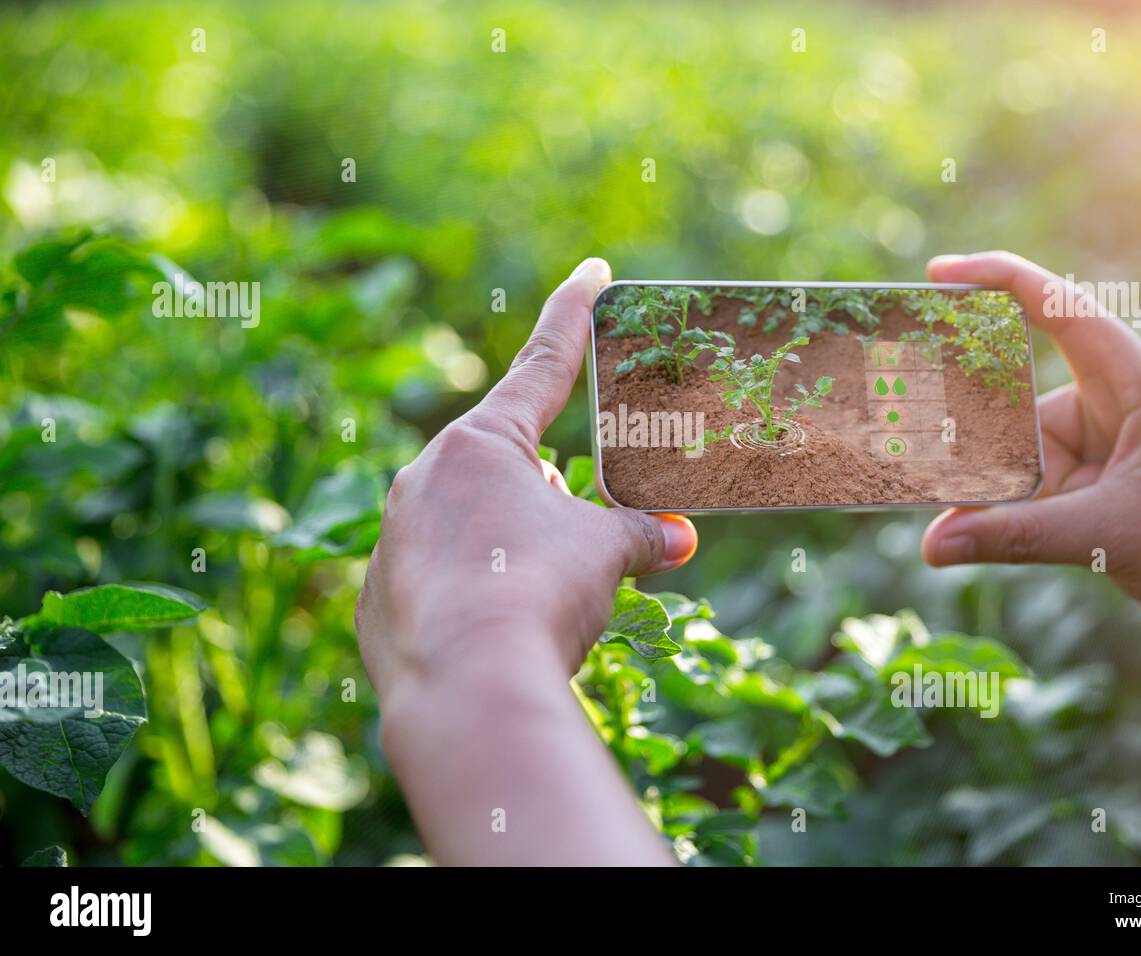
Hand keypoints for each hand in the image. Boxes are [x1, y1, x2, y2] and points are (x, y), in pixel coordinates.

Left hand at [355, 257, 696, 695]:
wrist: (466, 690)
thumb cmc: (538, 596)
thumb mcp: (604, 555)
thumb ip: (639, 533)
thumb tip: (679, 538)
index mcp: (480, 445)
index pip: (542, 364)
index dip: (573, 315)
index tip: (591, 273)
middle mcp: (424, 478)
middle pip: (501, 458)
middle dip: (544, 482)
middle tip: (576, 522)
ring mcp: (393, 538)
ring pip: (465, 518)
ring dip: (508, 538)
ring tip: (542, 589)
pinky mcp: (379, 598)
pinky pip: (436, 576)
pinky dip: (472, 590)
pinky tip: (498, 626)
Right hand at [921, 252, 1140, 671]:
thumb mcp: (1104, 537)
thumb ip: (1013, 536)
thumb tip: (933, 545)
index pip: (1064, 311)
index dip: (1001, 281)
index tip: (941, 272)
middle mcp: (1124, 399)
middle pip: (1025, 398)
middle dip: (979, 433)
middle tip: (923, 454)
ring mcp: (1110, 435)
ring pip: (1023, 447)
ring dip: (994, 487)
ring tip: (955, 525)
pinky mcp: (1100, 470)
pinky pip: (1035, 477)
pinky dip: (1008, 506)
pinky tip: (974, 533)